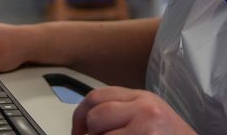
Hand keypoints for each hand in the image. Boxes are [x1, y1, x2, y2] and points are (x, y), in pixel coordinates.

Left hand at [71, 87, 195, 134]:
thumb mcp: (148, 114)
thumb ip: (122, 110)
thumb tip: (89, 119)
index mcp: (141, 97)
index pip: (97, 96)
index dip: (79, 116)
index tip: (78, 130)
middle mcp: (143, 108)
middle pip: (95, 115)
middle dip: (90, 133)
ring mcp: (145, 126)